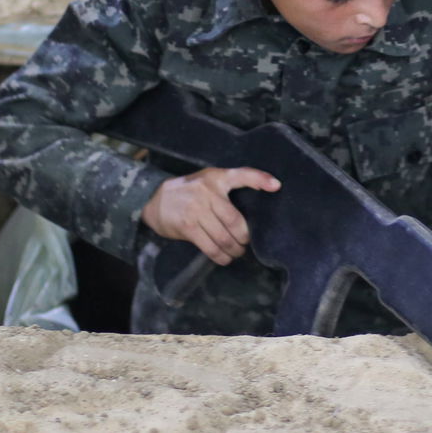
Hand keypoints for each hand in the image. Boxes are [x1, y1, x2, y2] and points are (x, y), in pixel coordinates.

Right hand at [140, 167, 281, 264]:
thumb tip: (252, 212)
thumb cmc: (189, 191)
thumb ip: (227, 188)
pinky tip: (224, 258)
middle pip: (236, 222)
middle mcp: (208, 192)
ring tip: (236, 252)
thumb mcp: (208, 180)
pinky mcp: (188, 226)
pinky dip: (221, 257)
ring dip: (234, 250)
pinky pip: (211, 247)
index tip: (277, 186)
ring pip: (225, 238)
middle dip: (244, 238)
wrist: (154, 200)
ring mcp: (196, 210)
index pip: (242, 175)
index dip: (260, 180)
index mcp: (217, 178)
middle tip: (244, 243)